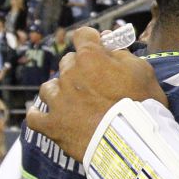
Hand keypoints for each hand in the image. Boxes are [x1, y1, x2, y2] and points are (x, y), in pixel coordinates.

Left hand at [27, 27, 166, 160]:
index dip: (91, 40)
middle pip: (68, 62)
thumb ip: (123, 54)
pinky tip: (48, 116)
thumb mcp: (143, 72)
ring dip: (60, 91)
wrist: (133, 143)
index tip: (99, 47)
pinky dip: (40, 115)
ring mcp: (58, 100)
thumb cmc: (143, 105)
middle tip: (95, 84)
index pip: (83, 35)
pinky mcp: (52, 125)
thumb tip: (108, 43)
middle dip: (80, 69)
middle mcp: (69, 74)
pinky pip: (35, 117)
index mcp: (90, 57)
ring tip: (74, 103)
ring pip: (50, 87)